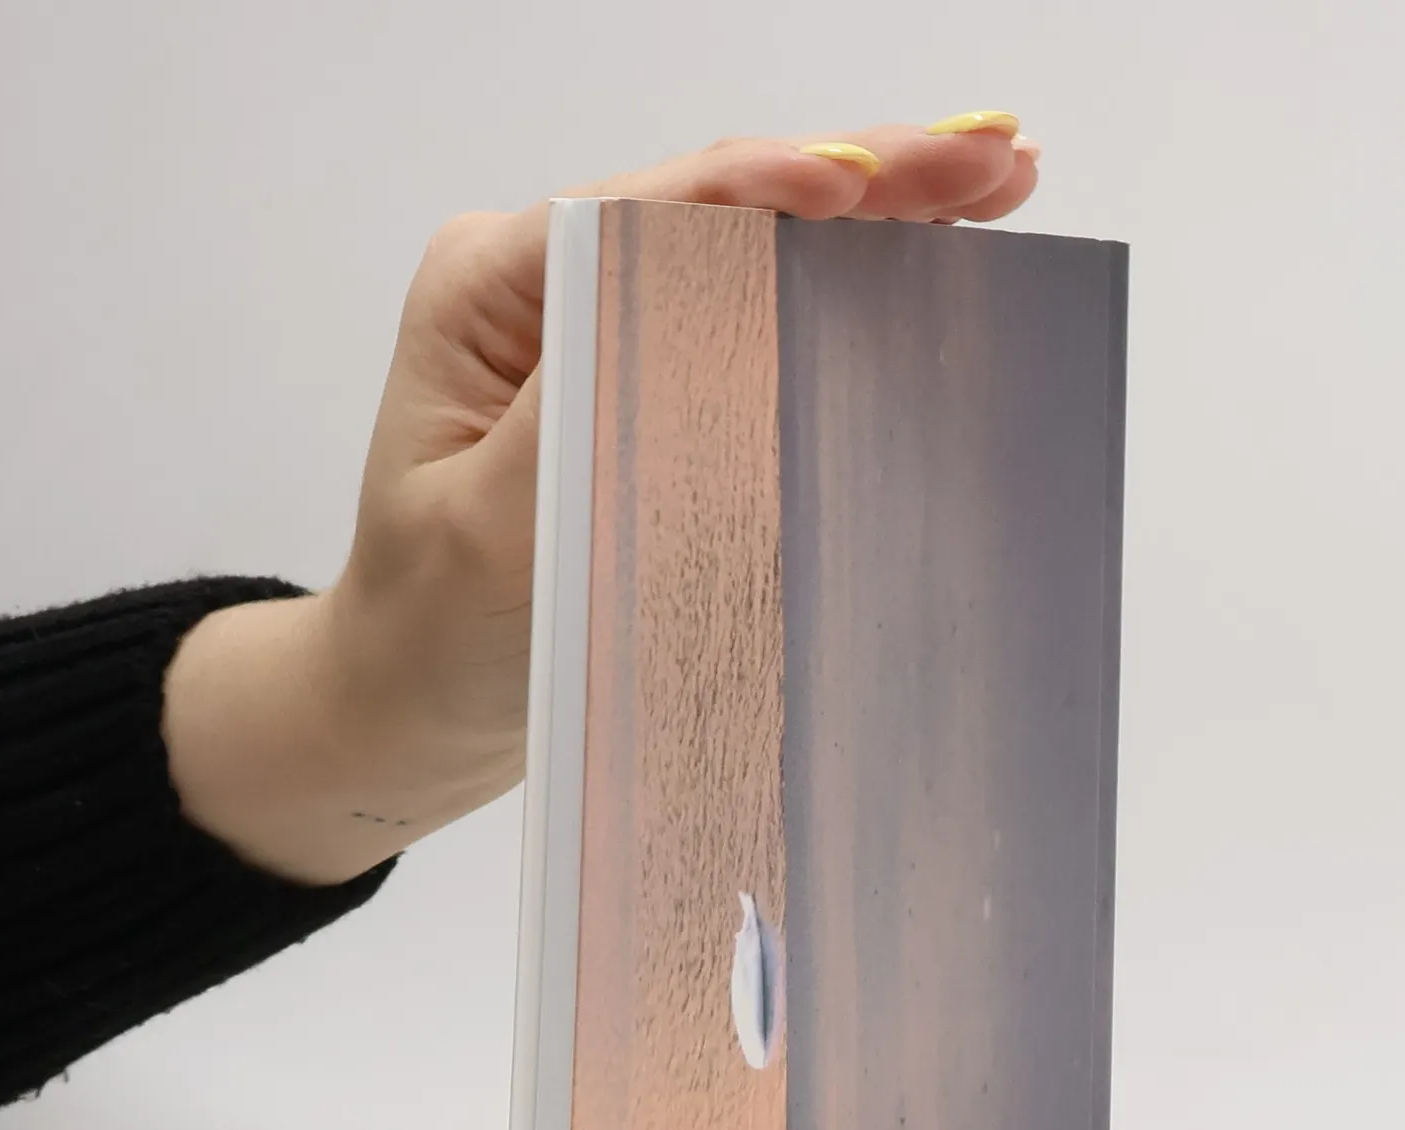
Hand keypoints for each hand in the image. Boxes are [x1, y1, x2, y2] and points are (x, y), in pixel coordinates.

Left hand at [164, 115, 1041, 884]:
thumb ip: (583, 423)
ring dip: (876, 211)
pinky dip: (847, 281)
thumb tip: (701, 325)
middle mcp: (548, 284)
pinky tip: (930, 250)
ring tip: (998, 174)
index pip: (654, 212)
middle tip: (994, 152)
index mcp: (492, 289)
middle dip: (863, 173)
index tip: (865, 183)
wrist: (406, 703)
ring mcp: (600, 325)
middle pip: (722, 204)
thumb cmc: (428, 634)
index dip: (770, 186)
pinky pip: (755, 313)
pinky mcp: (642, 380)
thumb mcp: (488, 539)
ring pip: (753, 245)